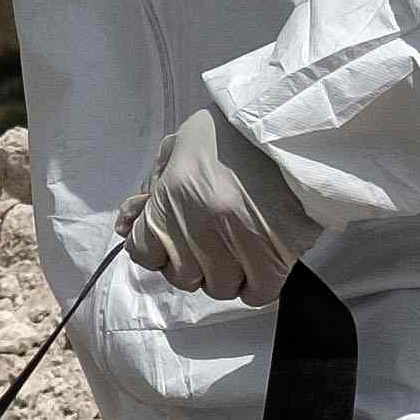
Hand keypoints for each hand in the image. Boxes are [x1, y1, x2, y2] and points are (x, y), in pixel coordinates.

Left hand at [113, 108, 313, 306]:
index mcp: (170, 197)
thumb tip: (126, 226)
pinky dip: (256, 284)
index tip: (171, 238)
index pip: (142, 252)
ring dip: (226, 273)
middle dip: (192, 261)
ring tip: (240, 244)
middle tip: (211, 237)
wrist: (293, 126)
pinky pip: (256, 293)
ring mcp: (238, 243)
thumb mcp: (180, 146)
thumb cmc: (233, 133)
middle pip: (181, 276)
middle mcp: (200, 226)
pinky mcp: (276, 255)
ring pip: (218, 288)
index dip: (155, 247)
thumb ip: (151, 188)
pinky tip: (261, 263)